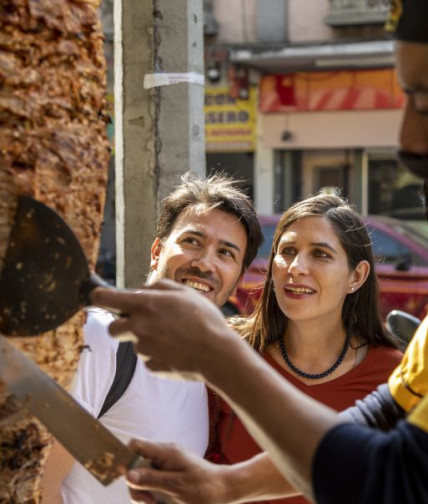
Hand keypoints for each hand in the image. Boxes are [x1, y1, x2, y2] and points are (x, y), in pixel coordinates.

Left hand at [91, 280, 232, 379]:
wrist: (216, 354)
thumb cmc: (203, 319)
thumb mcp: (184, 292)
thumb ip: (159, 287)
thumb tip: (142, 291)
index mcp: (145, 305)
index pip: (104, 299)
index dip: (97, 296)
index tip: (98, 297)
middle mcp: (138, 327)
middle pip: (111, 329)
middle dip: (121, 325)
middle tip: (141, 323)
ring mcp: (143, 349)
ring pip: (135, 343)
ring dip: (147, 339)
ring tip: (174, 337)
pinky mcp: (151, 367)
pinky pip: (149, 358)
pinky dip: (159, 354)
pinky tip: (178, 350)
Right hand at [126, 439, 227, 503]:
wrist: (225, 490)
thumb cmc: (203, 488)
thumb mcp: (176, 486)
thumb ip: (152, 480)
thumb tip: (128, 474)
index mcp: (165, 452)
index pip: (135, 445)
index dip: (124, 458)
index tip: (122, 479)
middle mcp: (164, 455)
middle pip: (136, 465)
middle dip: (136, 485)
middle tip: (148, 502)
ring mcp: (167, 464)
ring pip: (143, 476)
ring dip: (143, 492)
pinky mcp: (170, 474)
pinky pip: (153, 481)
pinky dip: (151, 493)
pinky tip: (158, 503)